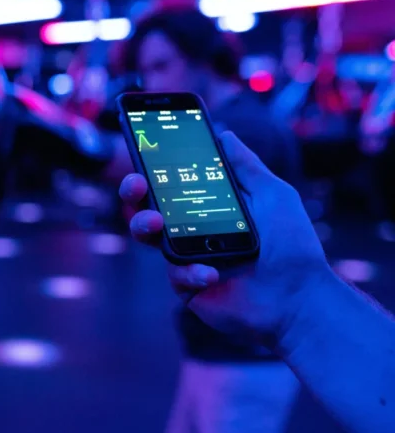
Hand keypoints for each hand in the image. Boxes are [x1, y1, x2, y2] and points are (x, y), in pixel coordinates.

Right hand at [119, 131, 333, 346]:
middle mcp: (194, 229)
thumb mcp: (273, 195)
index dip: (154, 167)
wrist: (299, 297)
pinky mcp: (189, 287)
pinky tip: (211, 274)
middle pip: (149, 206)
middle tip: (136, 184)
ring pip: (149, 238)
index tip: (144, 152)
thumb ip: (246, 166)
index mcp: (210, 205)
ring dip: (144, 225)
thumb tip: (224, 134)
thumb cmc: (292, 245)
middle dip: (133, 192)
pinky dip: (190, 271)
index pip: (173, 182)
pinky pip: (174, 274)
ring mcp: (189, 258)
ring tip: (157, 224)